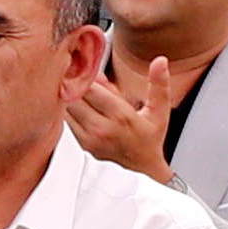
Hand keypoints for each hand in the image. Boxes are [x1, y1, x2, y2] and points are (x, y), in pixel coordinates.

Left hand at [63, 48, 197, 187]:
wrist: (144, 167)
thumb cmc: (150, 137)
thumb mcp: (159, 110)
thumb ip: (159, 84)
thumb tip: (160, 61)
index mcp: (121, 117)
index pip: (90, 88)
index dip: (86, 75)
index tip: (90, 68)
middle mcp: (102, 129)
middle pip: (74, 97)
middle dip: (77, 85)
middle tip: (85, 79)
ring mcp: (89, 139)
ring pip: (67, 109)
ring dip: (71, 97)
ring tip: (84, 93)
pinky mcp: (82, 145)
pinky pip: (67, 122)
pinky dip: (70, 111)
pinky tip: (83, 107)